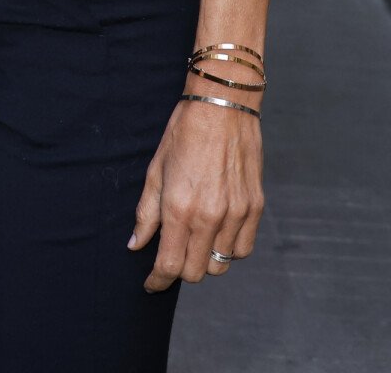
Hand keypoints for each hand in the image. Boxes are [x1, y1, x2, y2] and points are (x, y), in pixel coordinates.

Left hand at [130, 98, 264, 289]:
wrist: (222, 105)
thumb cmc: (183, 133)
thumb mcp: (155, 169)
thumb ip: (146, 212)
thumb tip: (136, 245)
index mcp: (179, 208)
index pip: (169, 265)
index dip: (157, 281)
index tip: (151, 283)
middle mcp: (209, 216)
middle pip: (195, 272)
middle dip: (180, 269)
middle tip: (172, 252)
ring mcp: (235, 213)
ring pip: (221, 265)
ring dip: (205, 259)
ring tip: (195, 238)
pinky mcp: (255, 207)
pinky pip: (242, 248)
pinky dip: (229, 249)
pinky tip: (218, 231)